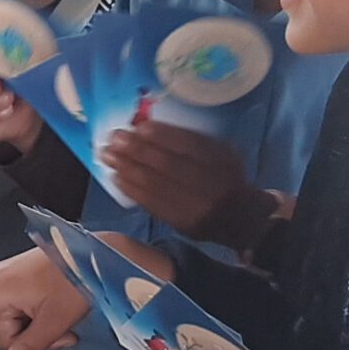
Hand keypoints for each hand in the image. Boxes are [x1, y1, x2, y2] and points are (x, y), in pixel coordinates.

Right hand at [0, 246, 88, 349]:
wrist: (94, 254)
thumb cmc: (76, 275)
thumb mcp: (54, 320)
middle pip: (1, 334)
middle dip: (29, 341)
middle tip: (59, 335)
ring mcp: (4, 281)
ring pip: (13, 327)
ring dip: (37, 332)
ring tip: (62, 321)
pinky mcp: (14, 282)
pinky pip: (18, 313)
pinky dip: (36, 320)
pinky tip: (53, 312)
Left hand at [100, 120, 260, 241]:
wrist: (241, 218)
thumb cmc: (224, 176)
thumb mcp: (220, 153)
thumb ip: (191, 142)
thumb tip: (147, 128)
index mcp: (223, 161)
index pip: (190, 146)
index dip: (162, 136)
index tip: (139, 126)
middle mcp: (212, 184)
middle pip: (168, 165)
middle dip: (137, 150)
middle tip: (115, 138)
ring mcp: (196, 207)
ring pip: (156, 185)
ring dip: (127, 168)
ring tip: (107, 154)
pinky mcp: (181, 223)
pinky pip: (151, 204)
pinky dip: (131, 189)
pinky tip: (117, 176)